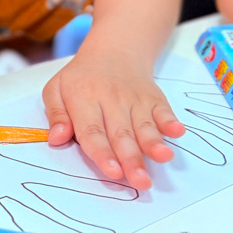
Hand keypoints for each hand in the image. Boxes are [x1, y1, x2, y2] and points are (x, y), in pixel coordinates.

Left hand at [41, 49, 184, 189]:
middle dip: (132, 159)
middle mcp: (111, 100)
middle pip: (121, 134)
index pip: (92, 131)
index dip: (102, 153)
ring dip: (154, 143)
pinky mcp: (153, 98)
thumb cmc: (81, 78)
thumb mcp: (56, 89)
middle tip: (141, 181)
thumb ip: (55, 115)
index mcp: (83, 99)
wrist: (114, 50)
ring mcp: (135, 99)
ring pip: (144, 125)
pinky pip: (163, 110)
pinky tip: (177, 132)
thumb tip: (56, 139)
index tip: (112, 172)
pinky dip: (170, 121)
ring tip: (163, 158)